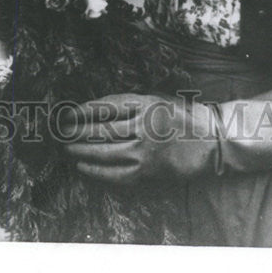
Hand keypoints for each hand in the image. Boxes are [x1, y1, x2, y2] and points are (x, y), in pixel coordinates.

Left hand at [57, 82, 271, 185]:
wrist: (211, 139)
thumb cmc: (183, 116)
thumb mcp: (158, 100)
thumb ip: (131, 104)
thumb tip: (96, 110)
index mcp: (146, 103)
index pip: (107, 105)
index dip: (85, 109)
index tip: (68, 111)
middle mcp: (144, 124)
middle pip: (102, 128)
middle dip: (78, 130)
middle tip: (60, 131)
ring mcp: (146, 149)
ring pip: (105, 150)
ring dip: (82, 150)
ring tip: (67, 149)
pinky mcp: (149, 170)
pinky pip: (116, 173)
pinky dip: (97, 170)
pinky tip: (84, 166)